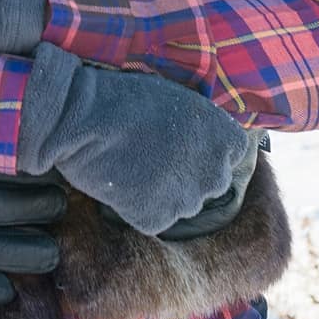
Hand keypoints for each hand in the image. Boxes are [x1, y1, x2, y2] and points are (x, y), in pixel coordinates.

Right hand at [16, 42, 250, 235]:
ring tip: (137, 169)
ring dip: (166, 194)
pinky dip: (140, 208)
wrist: (86, 118)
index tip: (186, 146)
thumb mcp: (183, 101)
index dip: (207, 152)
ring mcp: (187, 200)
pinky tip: (124, 186)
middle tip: (158, 159)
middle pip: (211, 184)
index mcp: (226, 139)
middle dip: (190, 175)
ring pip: (183, 205)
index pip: (231, 155)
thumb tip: (207, 141)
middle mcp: (215, 173)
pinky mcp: (157, 219)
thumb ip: (204, 126)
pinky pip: (154, 219)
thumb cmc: (131, 99)